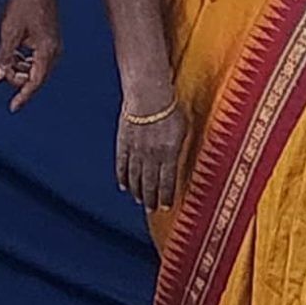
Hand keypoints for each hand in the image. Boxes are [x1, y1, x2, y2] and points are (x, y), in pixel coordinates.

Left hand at [0, 0, 61, 110]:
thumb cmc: (27, 1)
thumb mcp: (10, 31)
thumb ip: (3, 57)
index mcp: (47, 51)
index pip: (34, 82)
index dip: (23, 96)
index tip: (13, 107)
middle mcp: (54, 51)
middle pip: (35, 78)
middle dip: (17, 77)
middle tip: (0, 68)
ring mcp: (53, 45)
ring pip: (35, 69)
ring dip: (19, 68)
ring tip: (5, 57)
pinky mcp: (49, 39)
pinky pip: (36, 59)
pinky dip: (24, 60)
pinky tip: (13, 51)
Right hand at [116, 87, 189, 209]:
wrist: (147, 94)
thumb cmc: (170, 107)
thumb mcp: (184, 129)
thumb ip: (181, 148)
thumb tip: (180, 162)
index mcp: (169, 153)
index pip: (168, 181)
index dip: (167, 195)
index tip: (167, 207)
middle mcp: (151, 155)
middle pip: (150, 183)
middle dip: (151, 199)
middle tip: (152, 210)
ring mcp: (135, 150)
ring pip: (136, 177)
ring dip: (137, 191)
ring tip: (139, 201)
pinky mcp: (123, 143)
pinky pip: (121, 165)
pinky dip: (122, 177)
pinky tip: (124, 186)